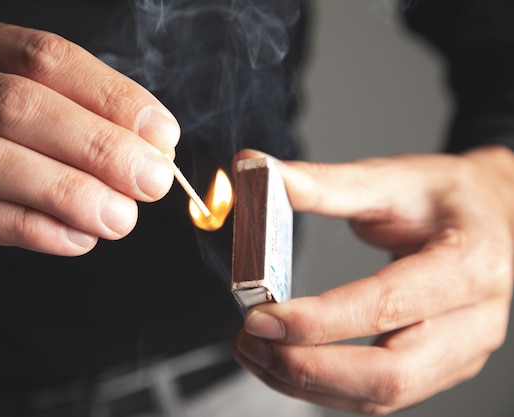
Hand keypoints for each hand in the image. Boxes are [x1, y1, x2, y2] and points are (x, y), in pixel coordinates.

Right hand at [0, 12, 179, 294]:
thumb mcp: (10, 113)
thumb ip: (72, 120)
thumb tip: (151, 150)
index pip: (44, 56)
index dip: (111, 96)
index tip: (163, 136)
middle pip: (16, 104)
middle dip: (97, 145)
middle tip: (152, 182)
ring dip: (68, 191)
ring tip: (120, 218)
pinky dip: (30, 227)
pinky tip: (76, 239)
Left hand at [232, 146, 513, 414]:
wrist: (491, 215)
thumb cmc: (445, 196)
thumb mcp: (388, 178)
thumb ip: (319, 183)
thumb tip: (252, 168)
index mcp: (470, 264)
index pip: (388, 305)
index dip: (320, 319)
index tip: (262, 316)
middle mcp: (473, 321)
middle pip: (390, 375)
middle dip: (308, 368)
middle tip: (251, 340)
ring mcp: (458, 353)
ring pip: (380, 397)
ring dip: (307, 384)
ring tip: (254, 351)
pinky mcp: (437, 368)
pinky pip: (377, 396)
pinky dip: (323, 388)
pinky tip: (284, 362)